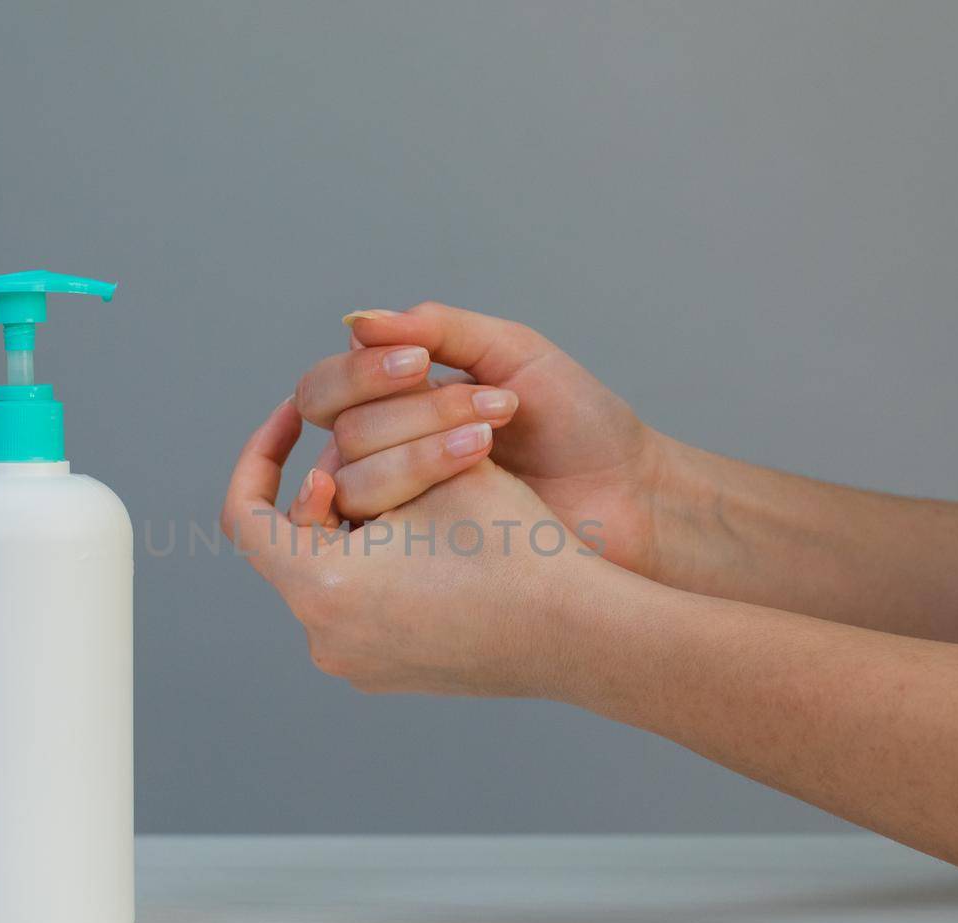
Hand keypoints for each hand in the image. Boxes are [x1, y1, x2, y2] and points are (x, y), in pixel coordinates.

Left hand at [222, 399, 623, 696]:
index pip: (245, 513)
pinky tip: (425, 537)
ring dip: (354, 525)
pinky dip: (375, 566)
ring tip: (407, 490)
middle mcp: (323, 637)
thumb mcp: (431, 469)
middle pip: (295, 541)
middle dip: (328, 486)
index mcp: (321, 585)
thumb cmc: (511, 545)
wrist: (577, 631)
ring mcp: (354, 664)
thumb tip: (322, 452)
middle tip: (372, 445)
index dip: (260, 454)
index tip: (289, 419)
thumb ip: (361, 450)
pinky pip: (358, 607)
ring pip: (328, 572)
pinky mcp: (386, 674)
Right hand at [293, 302, 663, 573]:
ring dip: (423, 455)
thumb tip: (356, 323)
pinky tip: (468, 484)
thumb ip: (437, 330)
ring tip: (492, 444)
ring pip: (353, 483)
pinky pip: (377, 536)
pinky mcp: (417, 563)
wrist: (631, 496)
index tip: (418, 365)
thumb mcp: (512, 353)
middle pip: (341, 433)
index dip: (359, 374)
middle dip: (411, 414)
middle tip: (490, 407)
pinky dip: (416, 502)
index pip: (326, 388)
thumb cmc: (580, 424)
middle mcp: (385, 459)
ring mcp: (398, 515)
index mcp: (397, 406)